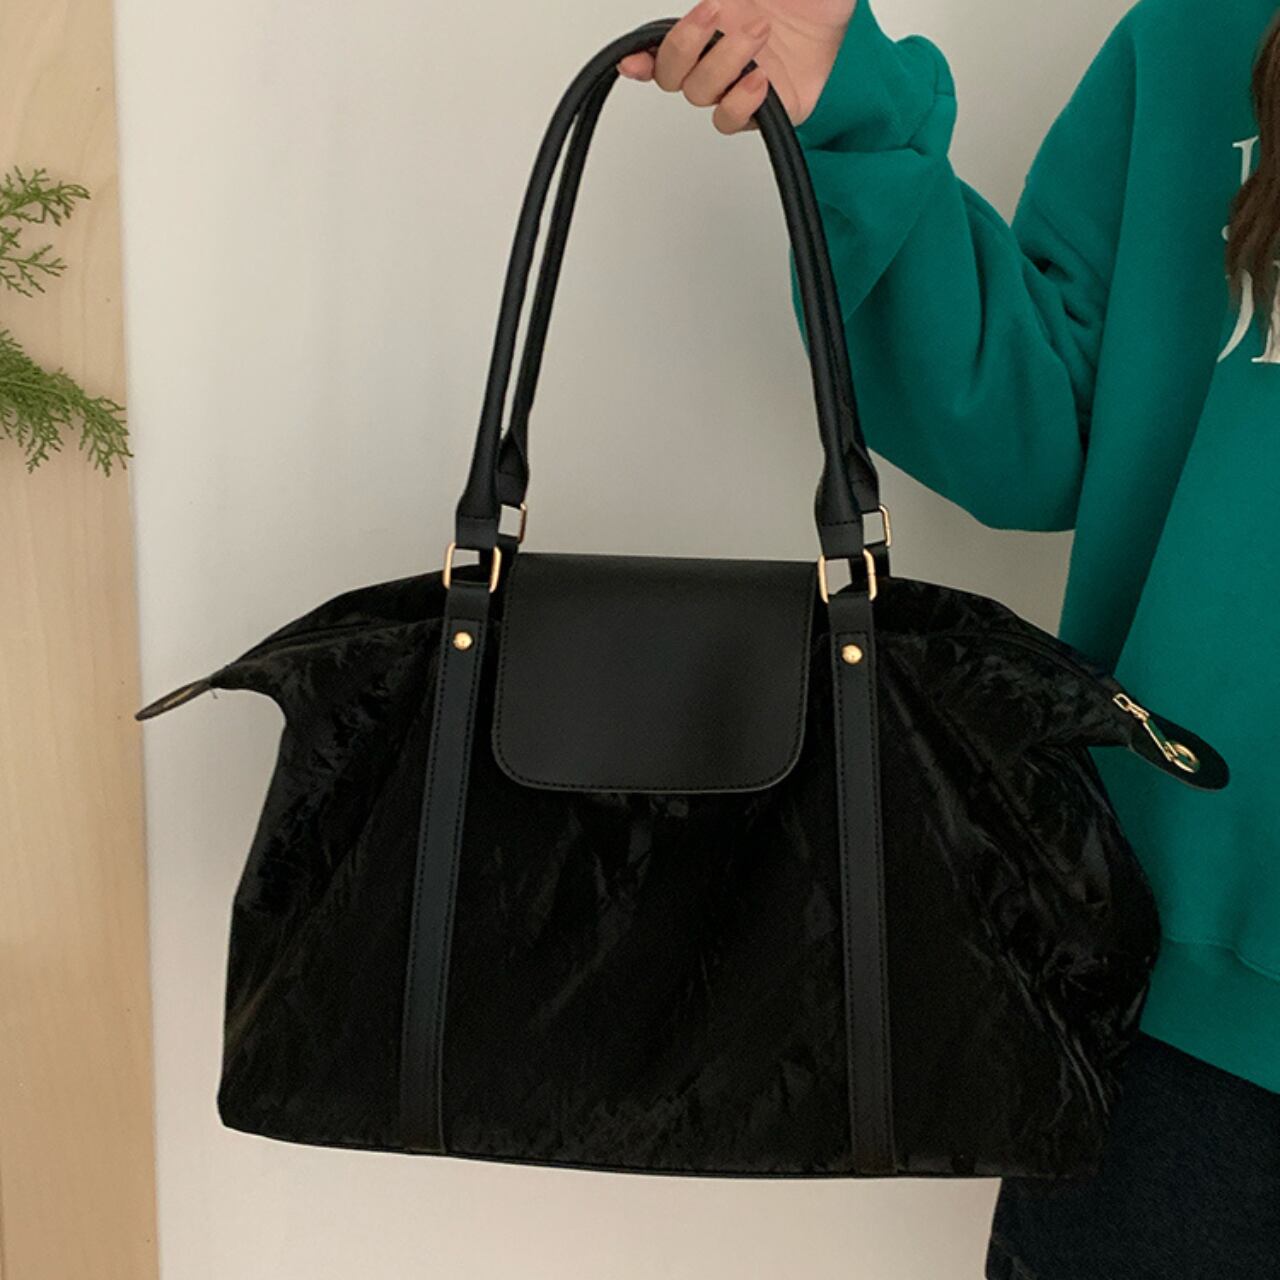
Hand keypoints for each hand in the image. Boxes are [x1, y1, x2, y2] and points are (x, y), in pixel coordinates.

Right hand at [616, 0, 856, 132]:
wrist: (847, 17)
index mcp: (711, 26)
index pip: (660, 49)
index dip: (641, 57)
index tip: (634, 59)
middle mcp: (720, 57)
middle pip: (671, 76)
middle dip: (685, 45)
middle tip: (714, 13)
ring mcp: (740, 84)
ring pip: (701, 94)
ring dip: (724, 63)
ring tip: (760, 32)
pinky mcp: (765, 110)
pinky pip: (732, 120)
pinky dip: (739, 103)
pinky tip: (761, 79)